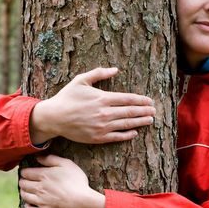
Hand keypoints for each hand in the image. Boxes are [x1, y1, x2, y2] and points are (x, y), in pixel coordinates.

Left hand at [19, 155, 104, 207]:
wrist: (81, 202)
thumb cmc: (76, 181)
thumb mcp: (67, 164)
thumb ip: (52, 159)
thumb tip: (38, 157)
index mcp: (43, 175)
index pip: (26, 173)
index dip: (24, 172)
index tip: (25, 172)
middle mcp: (38, 188)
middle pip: (23, 184)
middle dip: (22, 181)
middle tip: (24, 180)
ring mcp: (40, 201)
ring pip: (25, 196)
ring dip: (23, 192)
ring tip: (25, 190)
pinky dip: (27, 206)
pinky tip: (29, 204)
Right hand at [29, 67, 155, 144]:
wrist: (54, 118)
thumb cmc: (67, 97)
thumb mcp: (81, 80)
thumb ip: (99, 73)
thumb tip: (115, 69)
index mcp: (102, 98)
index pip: (128, 99)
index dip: (141, 100)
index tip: (150, 101)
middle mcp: (105, 113)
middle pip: (131, 112)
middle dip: (145, 111)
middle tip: (154, 110)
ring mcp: (102, 126)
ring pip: (127, 124)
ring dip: (140, 122)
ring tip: (150, 120)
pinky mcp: (98, 138)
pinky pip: (117, 137)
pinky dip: (127, 135)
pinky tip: (135, 132)